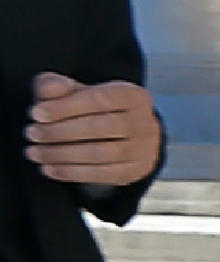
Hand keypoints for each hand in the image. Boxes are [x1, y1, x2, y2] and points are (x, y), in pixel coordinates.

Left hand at [25, 72, 160, 189]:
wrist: (127, 135)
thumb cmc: (95, 109)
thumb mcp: (77, 91)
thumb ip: (58, 86)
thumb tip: (46, 90)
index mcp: (132, 96)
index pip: (99, 100)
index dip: (66, 107)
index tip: (37, 113)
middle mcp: (144, 122)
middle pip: (100, 128)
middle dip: (60, 132)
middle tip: (32, 133)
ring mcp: (142, 149)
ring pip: (100, 154)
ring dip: (62, 154)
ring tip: (35, 152)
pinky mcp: (134, 171)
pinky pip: (102, 175)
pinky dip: (71, 173)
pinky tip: (49, 168)